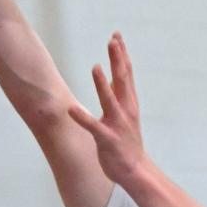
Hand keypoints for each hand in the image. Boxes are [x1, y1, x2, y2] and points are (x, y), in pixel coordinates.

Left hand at [68, 34, 147, 187]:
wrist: (135, 170)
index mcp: (129, 103)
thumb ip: (119, 94)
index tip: (116, 36)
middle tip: (113, 40)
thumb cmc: (127, 141)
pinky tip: (71, 109)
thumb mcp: (125, 113)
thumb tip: (113, 74)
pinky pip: (93, 127)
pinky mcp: (107, 139)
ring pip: (110, 100)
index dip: (122, 54)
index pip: (127, 74)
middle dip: (118, 60)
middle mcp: (126, 110)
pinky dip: (82, 118)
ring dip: (102, 84)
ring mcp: (117, 124)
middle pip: (123, 80)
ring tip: (95, 67)